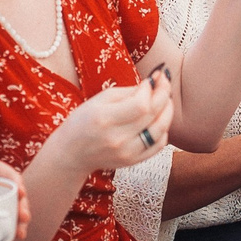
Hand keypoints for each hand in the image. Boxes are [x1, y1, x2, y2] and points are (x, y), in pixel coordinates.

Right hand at [47, 78, 175, 176]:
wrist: (72, 153)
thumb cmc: (84, 121)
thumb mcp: (100, 100)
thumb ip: (128, 92)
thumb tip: (154, 83)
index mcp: (105, 119)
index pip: (141, 104)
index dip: (152, 89)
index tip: (153, 78)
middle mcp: (117, 139)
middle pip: (153, 115)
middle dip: (164, 94)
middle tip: (164, 82)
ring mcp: (127, 153)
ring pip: (161, 131)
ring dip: (168, 111)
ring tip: (164, 99)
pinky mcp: (133, 161)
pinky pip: (158, 145)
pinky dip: (163, 130)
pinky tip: (158, 119)